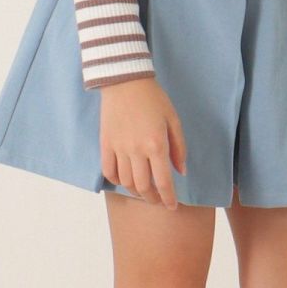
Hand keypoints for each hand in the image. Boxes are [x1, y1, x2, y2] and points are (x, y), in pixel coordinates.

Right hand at [99, 76, 187, 208]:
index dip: (168, 198)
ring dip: (135, 191)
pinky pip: (108, 170)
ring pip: (126, 182)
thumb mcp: (173, 120)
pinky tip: (125, 179)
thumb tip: (181, 171)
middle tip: (158, 201)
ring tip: (143, 191)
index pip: (163, 182)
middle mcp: (137, 150)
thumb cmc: (154, 99)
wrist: (125, 81)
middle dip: (153, 199)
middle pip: (143, 187)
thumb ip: (179, 147)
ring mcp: (119, 148)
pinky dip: (117, 180)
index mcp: (157, 145)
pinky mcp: (106, 143)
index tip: (172, 206)